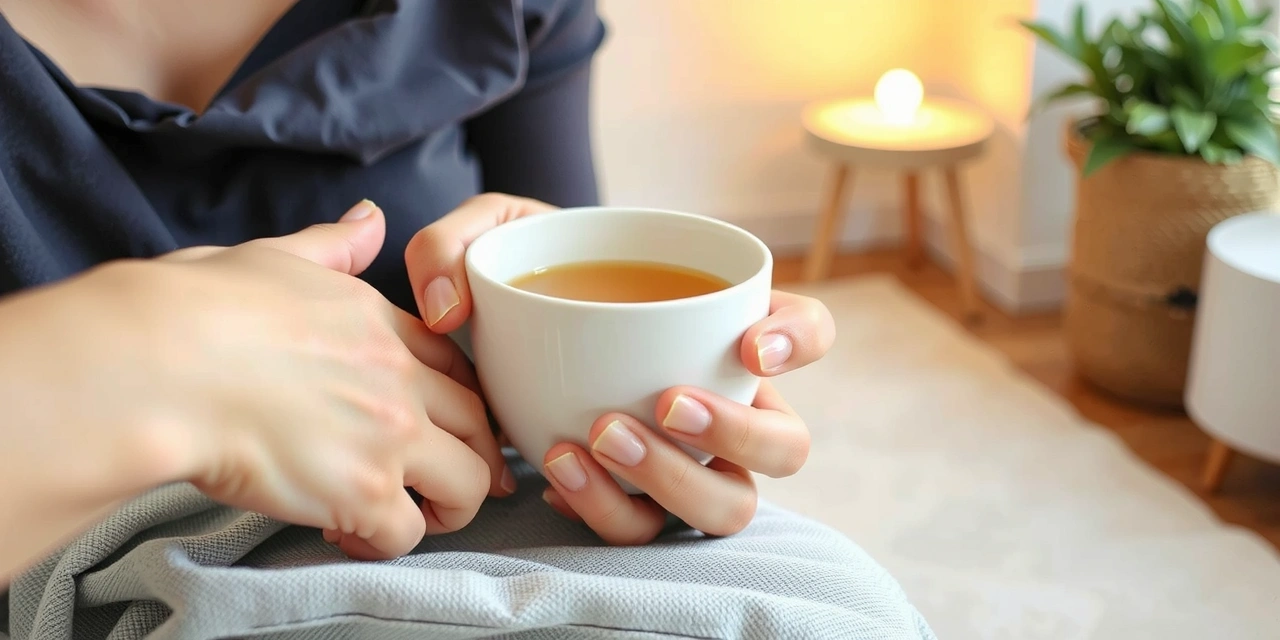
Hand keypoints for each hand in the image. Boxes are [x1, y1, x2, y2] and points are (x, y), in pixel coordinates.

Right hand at [137, 200, 511, 559]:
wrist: (155, 364)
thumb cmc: (191, 309)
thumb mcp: (271, 257)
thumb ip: (330, 247)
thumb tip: (371, 219)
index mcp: (377, 322)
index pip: (454, 363)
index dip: (459, 397)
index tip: (447, 423)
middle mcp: (398, 377)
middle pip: (478, 423)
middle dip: (472, 455)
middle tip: (445, 483)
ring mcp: (389, 435)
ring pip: (469, 485)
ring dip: (445, 508)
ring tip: (406, 516)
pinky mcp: (362, 491)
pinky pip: (407, 533)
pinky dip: (383, 543)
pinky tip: (346, 533)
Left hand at [406, 194, 834, 544]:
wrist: (485, 349)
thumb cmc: (518, 282)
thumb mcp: (491, 238)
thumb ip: (456, 244)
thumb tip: (451, 311)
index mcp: (717, 325)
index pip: (808, 329)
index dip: (799, 340)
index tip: (747, 345)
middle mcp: (719, 399)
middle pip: (786, 444)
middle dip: (736, 434)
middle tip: (665, 403)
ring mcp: (685, 460)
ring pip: (729, 505)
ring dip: (675, 484)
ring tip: (596, 440)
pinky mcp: (637, 500)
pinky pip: (645, 529)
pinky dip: (604, 509)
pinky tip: (557, 472)